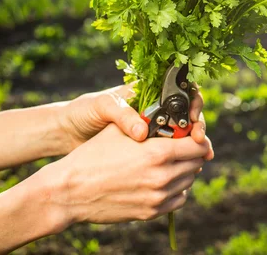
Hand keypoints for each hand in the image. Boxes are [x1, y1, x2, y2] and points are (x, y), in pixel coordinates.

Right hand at [42, 123, 211, 227]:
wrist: (70, 191)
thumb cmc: (93, 155)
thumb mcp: (121, 131)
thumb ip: (150, 124)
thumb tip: (172, 119)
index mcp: (158, 152)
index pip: (198, 145)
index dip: (199, 139)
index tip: (195, 136)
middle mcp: (162, 176)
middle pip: (197, 163)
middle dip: (192, 153)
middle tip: (182, 147)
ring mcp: (158, 197)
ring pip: (189, 181)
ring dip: (184, 170)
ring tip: (171, 162)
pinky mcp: (151, 212)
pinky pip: (179, 199)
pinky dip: (177, 189)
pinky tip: (164, 180)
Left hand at [58, 82, 210, 153]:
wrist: (65, 135)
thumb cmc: (82, 113)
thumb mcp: (101, 107)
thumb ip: (122, 115)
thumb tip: (142, 133)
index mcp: (149, 94)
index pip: (183, 93)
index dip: (194, 105)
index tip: (193, 120)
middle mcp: (155, 113)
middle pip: (189, 119)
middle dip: (199, 132)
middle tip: (201, 146)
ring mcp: (153, 134)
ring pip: (184, 141)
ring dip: (193, 151)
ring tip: (198, 162)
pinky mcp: (147, 154)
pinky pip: (170, 159)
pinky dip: (179, 165)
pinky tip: (183, 174)